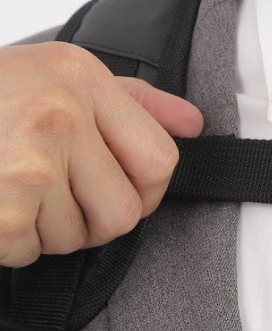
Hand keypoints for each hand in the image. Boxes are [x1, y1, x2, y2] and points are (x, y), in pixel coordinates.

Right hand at [0, 41, 203, 266]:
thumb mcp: (55, 78)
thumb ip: (133, 102)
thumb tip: (193, 124)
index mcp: (80, 78)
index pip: (161, 160)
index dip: (145, 190)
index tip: (120, 189)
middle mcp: (58, 112)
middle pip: (127, 211)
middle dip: (96, 220)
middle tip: (58, 198)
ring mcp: (27, 160)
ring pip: (80, 238)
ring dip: (50, 232)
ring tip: (15, 193)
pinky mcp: (2, 208)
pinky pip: (32, 252)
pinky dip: (12, 244)